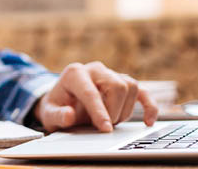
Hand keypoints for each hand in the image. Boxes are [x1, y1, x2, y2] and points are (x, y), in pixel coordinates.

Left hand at [33, 61, 158, 132]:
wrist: (62, 101)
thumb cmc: (56, 107)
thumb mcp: (49, 114)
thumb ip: (57, 115)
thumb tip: (69, 115)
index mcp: (74, 73)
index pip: (91, 92)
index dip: (99, 112)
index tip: (105, 128)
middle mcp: (94, 69)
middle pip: (117, 85)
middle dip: (114, 110)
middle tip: (105, 127)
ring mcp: (110, 74)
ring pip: (130, 87)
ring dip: (126, 110)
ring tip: (112, 121)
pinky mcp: (122, 83)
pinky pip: (142, 91)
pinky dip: (149, 106)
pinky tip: (149, 122)